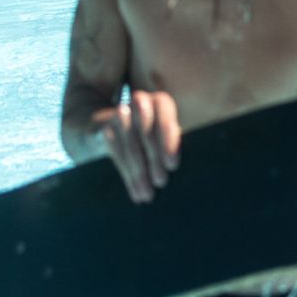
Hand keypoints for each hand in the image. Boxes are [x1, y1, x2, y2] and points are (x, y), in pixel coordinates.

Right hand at [101, 89, 180, 203]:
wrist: (105, 127)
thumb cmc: (147, 136)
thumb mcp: (162, 135)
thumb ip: (173, 144)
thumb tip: (192, 171)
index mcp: (160, 102)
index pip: (165, 114)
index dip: (169, 139)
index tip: (173, 165)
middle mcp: (140, 102)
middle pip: (147, 131)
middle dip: (155, 159)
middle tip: (161, 182)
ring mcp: (120, 113)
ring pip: (131, 144)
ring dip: (140, 171)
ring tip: (148, 194)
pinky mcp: (104, 127)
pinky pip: (115, 151)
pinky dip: (127, 174)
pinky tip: (135, 190)